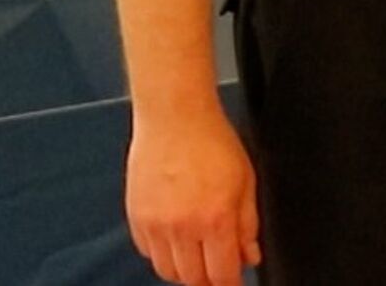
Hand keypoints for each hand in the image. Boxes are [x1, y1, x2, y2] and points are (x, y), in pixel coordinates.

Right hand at [126, 111, 261, 285]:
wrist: (174, 115)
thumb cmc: (211, 139)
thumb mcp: (244, 179)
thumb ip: (247, 223)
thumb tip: (249, 255)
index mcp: (215, 218)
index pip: (221, 275)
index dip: (230, 283)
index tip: (233, 281)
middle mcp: (183, 226)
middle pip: (192, 279)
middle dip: (207, 278)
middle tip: (216, 266)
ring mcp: (155, 223)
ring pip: (167, 271)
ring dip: (183, 269)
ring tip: (195, 252)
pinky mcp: (136, 216)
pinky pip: (147, 252)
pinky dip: (161, 252)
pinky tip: (174, 235)